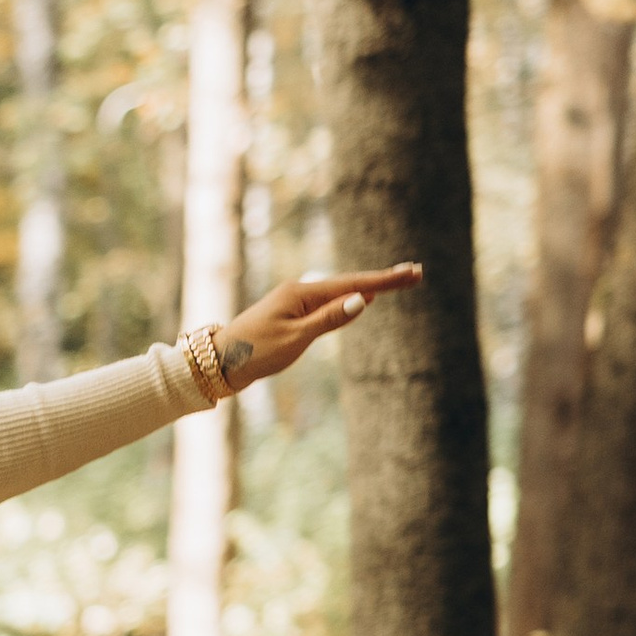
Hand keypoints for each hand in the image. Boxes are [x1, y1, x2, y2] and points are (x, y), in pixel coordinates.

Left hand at [212, 264, 422, 389]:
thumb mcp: (296, 339)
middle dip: (383, 280)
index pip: (353, 284)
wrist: (220, 361)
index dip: (384, 281)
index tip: (412, 273)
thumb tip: (362, 300)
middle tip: (415, 274)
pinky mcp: (291, 314)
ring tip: (397, 281)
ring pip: (340, 292)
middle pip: (349, 283)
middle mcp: (299, 292)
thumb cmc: (256, 352)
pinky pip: (328, 302)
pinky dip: (349, 298)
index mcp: (302, 294)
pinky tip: (360, 297)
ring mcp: (295, 302)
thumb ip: (329, 319)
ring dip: (369, 287)